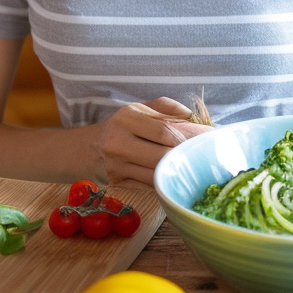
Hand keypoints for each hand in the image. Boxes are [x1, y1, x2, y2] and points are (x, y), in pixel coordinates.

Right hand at [91, 97, 213, 186]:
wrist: (90, 148)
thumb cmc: (124, 126)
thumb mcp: (142, 108)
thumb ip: (168, 107)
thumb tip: (193, 118)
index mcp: (127, 117)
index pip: (164, 131)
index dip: (185, 140)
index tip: (202, 144)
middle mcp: (118, 141)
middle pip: (160, 156)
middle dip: (183, 158)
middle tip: (202, 160)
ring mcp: (116, 165)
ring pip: (155, 175)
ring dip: (176, 173)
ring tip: (193, 170)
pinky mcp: (117, 183)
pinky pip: (147, 185)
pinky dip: (163, 183)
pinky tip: (175, 180)